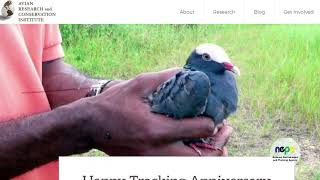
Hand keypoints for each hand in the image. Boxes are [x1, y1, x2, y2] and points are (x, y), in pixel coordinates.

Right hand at [81, 68, 230, 155]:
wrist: (90, 126)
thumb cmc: (113, 104)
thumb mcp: (137, 85)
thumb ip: (164, 78)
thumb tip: (186, 73)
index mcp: (156, 130)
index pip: (198, 130)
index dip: (212, 121)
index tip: (215, 114)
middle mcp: (157, 151)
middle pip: (202, 158)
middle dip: (219, 144)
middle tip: (225, 131)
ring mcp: (152, 161)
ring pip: (191, 166)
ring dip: (209, 155)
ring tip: (219, 143)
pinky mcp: (148, 164)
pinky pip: (179, 166)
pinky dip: (193, 159)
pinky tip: (197, 148)